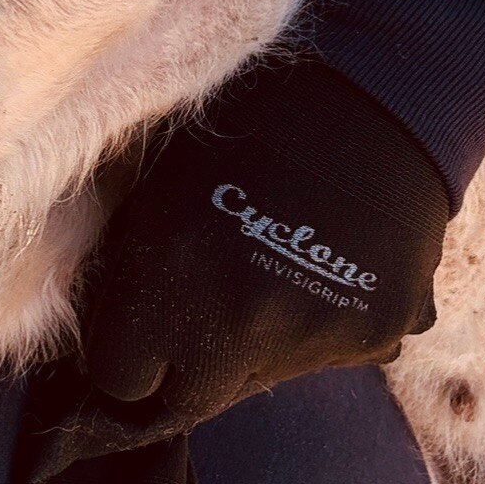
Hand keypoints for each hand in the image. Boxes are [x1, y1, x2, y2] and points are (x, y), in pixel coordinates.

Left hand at [61, 57, 448, 459]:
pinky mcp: (373, 335)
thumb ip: (133, 263)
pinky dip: (324, 318)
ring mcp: (307, 336)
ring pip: (263, 374)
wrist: (371, 83)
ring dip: (258, 338)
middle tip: (204, 305)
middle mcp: (232, 322)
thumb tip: (111, 329)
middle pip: (187, 400)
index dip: (128, 348)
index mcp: (163, 275)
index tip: (143, 322)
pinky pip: (332, 352)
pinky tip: (327, 254)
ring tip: (275, 255)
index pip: (118, 377)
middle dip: (186, 364)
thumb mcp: (160, 177)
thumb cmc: (245, 115)